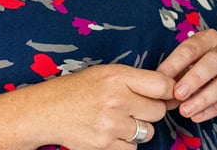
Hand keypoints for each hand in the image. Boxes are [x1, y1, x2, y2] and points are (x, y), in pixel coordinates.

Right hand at [22, 63, 174, 149]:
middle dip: (150, 111)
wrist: (46, 111)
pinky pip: (132, 148)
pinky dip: (125, 144)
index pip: (162, 85)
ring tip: (119, 120)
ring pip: (147, 132)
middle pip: (158, 111)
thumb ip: (137, 80)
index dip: (169, 91)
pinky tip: (111, 133)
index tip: (167, 95)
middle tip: (133, 108)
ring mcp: (110, 125)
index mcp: (118, 77)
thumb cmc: (78, 90)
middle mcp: (116, 100)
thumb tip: (170, 91)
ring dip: (138, 129)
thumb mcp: (106, 73)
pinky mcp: (104, 146)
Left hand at [156, 28, 216, 122]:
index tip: (161, 80)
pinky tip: (197, 116)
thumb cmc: (198, 64)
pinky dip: (212, 109)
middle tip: (178, 94)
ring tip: (185, 111)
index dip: (175, 65)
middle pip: (214, 61)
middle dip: (195, 78)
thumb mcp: (186, 62)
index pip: (191, 49)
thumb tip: (160, 93)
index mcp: (208, 39)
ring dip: (203, 98)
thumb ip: (174, 74)